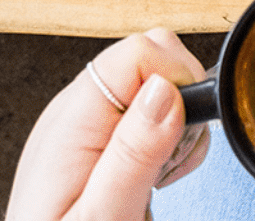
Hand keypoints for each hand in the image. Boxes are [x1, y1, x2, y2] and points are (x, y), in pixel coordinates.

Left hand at [6, 29, 210, 220]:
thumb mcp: (104, 216)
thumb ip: (134, 153)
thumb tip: (165, 90)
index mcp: (72, 119)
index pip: (141, 51)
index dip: (178, 82)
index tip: (181, 131)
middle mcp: (76, 110)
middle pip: (151, 59)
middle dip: (182, 102)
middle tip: (169, 161)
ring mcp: (85, 122)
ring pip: (155, 85)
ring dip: (176, 125)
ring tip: (158, 176)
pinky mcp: (98, 138)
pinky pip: (146, 113)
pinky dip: (165, 139)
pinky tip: (153, 175)